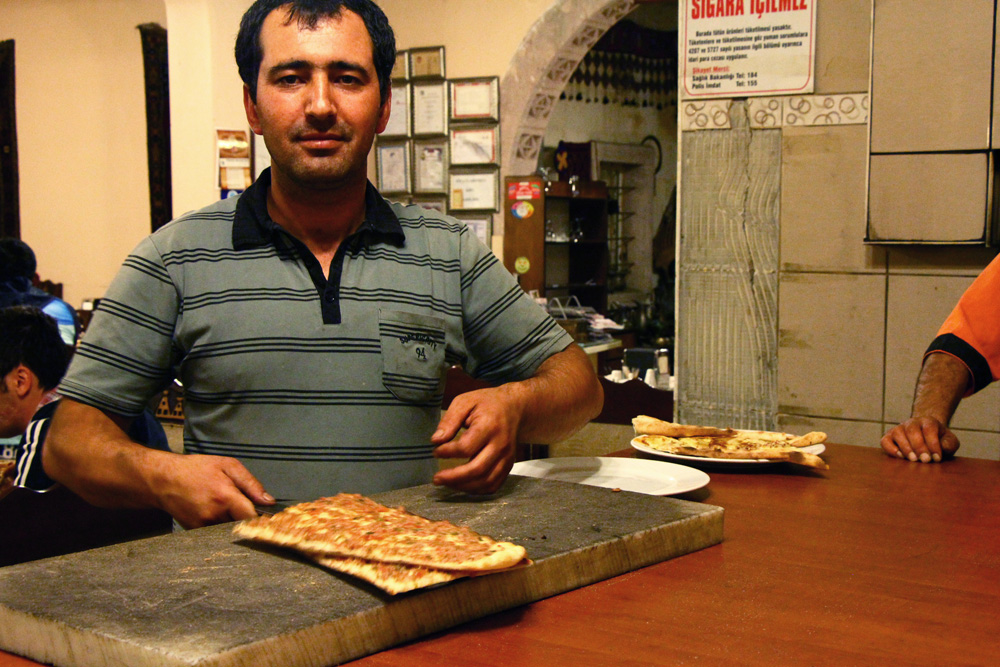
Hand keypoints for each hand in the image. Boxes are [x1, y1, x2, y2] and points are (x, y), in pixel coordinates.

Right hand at [146, 452, 273, 527]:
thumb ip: (250, 484)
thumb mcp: (227, 465)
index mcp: (225, 497)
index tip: (268, 517)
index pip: (252, 517)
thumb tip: (269, 501)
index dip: (262, 518)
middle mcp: (214, 515)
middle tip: (247, 509)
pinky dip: (220, 525)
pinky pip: (216, 532)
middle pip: (241, 525)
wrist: (164, 480)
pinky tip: (216, 512)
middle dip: (247, 519)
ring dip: (233, 522)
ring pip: (229, 530)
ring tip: (227, 507)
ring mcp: (203, 526)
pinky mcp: (195, 532)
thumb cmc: (197, 469)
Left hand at [431, 387, 520, 493]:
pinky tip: (462, 485)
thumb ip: (450, 420)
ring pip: (486, 482)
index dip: (447, 452)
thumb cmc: (486, 403)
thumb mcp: (465, 402)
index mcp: (489, 426)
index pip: (466, 447)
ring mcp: (507, 458)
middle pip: (477, 469)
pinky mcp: (508, 466)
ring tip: (446, 483)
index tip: (435, 451)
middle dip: (453, 477)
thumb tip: (436, 440)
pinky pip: (493, 485)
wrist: (515, 408)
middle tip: (436, 478)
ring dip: (463, 486)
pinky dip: (476, 490)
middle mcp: (501, 445)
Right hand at [880, 417, 959, 462]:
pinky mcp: (889, 436)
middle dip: (919, 446)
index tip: (937, 458)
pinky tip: (901, 457)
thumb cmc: (939, 440)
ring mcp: (899, 428)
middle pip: (912, 430)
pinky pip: (885, 441)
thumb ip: (949, 444)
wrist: (927, 434)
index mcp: (928, 421)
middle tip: (925, 460)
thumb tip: (940, 448)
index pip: (929, 429)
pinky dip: (890, 449)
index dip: (933, 444)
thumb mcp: (949, 441)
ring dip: (906, 448)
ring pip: (898, 434)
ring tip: (914, 459)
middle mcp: (912, 422)